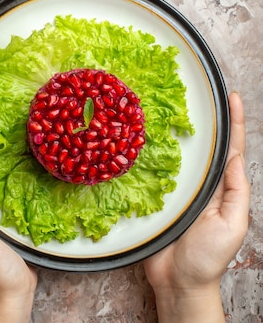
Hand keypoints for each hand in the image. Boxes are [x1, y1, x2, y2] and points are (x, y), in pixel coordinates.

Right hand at [143, 92, 250, 322]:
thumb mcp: (233, 224)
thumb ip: (236, 192)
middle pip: (202, 146)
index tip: (232, 96)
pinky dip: (146, 155)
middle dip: (202, 119)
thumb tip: (236, 158)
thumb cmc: (208, 257)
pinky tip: (138, 140)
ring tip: (163, 107)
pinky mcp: (154, 198)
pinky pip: (150, 172)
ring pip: (175, 155)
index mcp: (222, 188)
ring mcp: (176, 190)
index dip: (233, 123)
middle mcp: (200, 184)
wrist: (179, 281)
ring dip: (171, 133)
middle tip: (195, 92)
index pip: (231, 150)